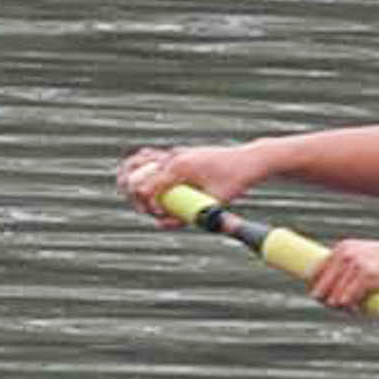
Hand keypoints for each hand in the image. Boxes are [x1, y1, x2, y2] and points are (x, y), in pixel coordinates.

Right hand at [113, 144, 254, 216]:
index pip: (146, 186)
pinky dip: (139, 169)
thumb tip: (161, 225)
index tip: (159, 215)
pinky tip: (139, 181)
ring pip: (137, 162)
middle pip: (135, 174)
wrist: (247, 161)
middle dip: (134, 195)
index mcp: (180, 167)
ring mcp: (173, 154)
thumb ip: (187, 215)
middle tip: (148, 210)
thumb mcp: (214, 202)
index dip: (146, 205)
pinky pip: (148, 158)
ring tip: (134, 195)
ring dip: (131, 179)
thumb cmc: (234, 181)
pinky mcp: (176, 155)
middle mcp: (173, 157)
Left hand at [308, 233, 378, 310]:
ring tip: (358, 307)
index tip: (328, 299)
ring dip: (343, 308)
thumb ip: (350, 270)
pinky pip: (348, 300)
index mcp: (344, 247)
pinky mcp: (370, 276)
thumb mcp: (370, 259)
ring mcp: (358, 263)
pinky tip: (363, 309)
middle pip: (320, 288)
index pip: (315, 273)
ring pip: (333, 297)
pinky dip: (353, 309)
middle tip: (346, 307)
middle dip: (328, 302)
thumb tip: (327, 295)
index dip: (319, 290)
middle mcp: (347, 253)